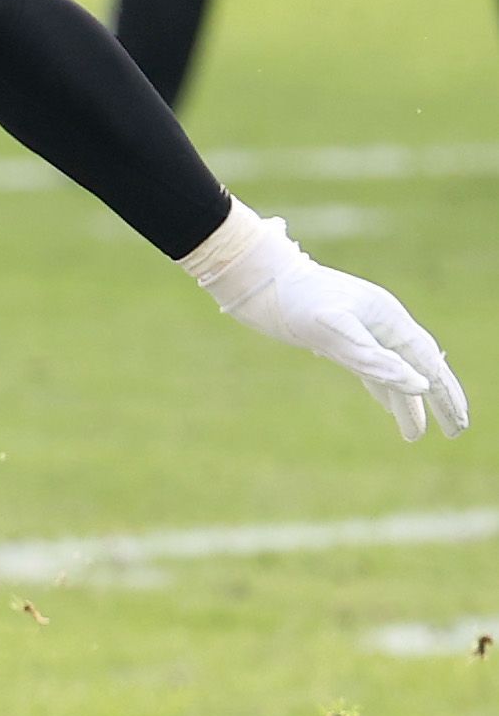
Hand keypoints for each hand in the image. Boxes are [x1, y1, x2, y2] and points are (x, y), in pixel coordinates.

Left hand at [195, 211, 468, 439]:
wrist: (258, 279)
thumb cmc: (295, 301)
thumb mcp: (333, 332)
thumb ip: (375, 359)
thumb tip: (420, 384)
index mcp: (389, 320)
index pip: (429, 363)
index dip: (446, 394)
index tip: (459, 423)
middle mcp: (381, 324)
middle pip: (421, 367)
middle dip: (438, 400)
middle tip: (454, 432)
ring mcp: (362, 330)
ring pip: (395, 371)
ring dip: (407, 402)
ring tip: (414, 436)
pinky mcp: (339, 338)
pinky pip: (373, 367)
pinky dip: (384, 387)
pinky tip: (388, 404)